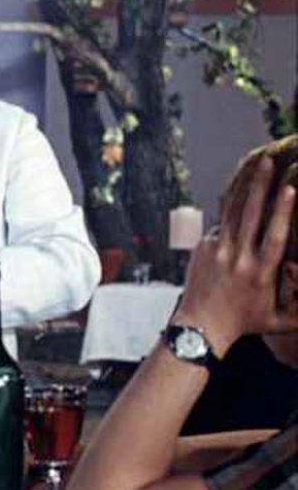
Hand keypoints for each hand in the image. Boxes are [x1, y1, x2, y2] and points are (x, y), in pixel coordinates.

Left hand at [174, 156, 297, 355]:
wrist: (201, 325)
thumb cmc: (245, 323)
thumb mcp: (280, 321)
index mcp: (260, 272)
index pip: (274, 235)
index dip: (283, 211)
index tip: (290, 189)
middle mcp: (238, 258)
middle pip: (250, 215)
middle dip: (261, 187)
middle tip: (268, 163)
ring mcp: (217, 251)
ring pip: (232, 214)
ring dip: (244, 189)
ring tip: (254, 168)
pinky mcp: (202, 249)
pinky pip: (219, 226)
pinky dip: (230, 213)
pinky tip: (241, 196)